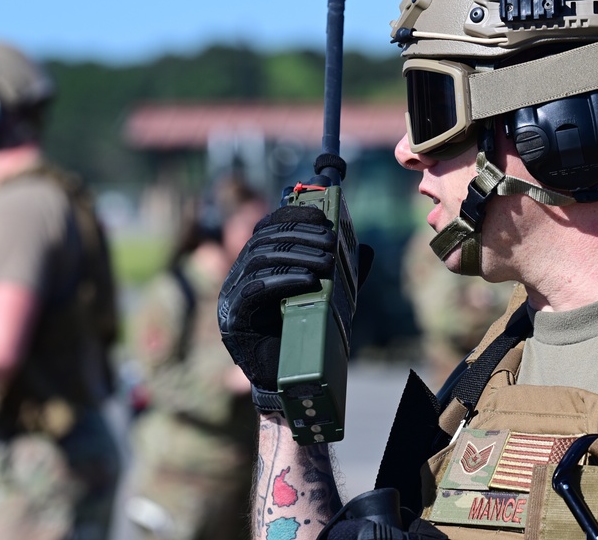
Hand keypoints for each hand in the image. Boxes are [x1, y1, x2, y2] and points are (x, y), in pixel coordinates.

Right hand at [218, 205, 338, 412]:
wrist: (288, 383)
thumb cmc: (304, 336)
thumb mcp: (326, 298)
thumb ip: (341, 275)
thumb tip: (366, 250)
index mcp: (254, 267)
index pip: (266, 229)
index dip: (291, 217)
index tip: (320, 214)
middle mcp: (237, 278)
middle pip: (264, 241)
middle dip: (300, 236)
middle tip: (331, 240)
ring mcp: (231, 299)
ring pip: (259, 261)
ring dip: (297, 256)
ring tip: (328, 261)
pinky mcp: (233, 321)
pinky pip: (256, 290)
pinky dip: (285, 280)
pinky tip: (310, 281)